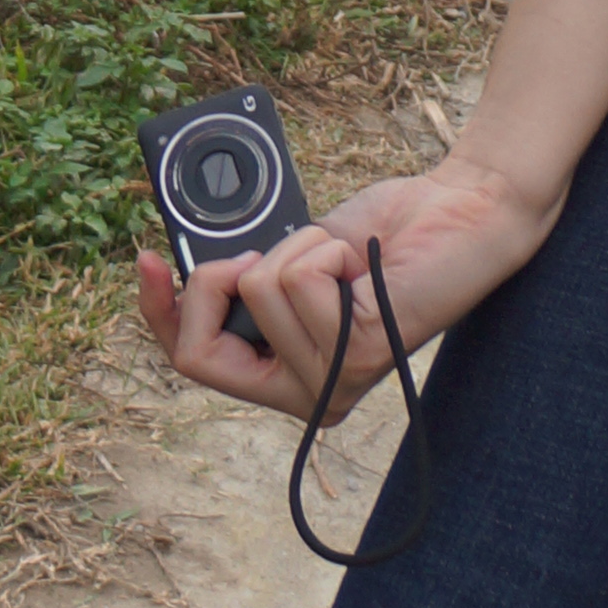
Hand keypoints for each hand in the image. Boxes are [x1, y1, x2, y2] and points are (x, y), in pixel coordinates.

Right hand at [132, 146, 559, 425]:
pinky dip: (323, 250)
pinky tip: (364, 265)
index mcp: (286, 376)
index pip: (193, 360)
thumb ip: (241, 277)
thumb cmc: (382, 234)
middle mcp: (308, 395)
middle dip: (215, 283)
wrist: (459, 212)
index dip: (160, 312)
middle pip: (200, 349)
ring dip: (295, 252)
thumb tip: (185, 264)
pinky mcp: (357, 353)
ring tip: (343, 260)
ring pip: (254, 295)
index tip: (148, 260)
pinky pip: (295, 282)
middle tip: (260, 254)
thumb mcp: (290, 256)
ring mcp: (332, 382)